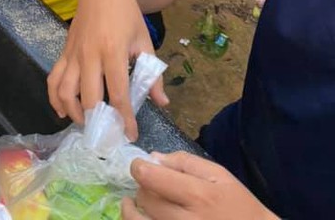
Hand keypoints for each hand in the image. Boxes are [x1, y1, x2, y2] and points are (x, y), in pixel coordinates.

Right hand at [47, 0, 167, 139]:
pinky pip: (53, 78)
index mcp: (113, 51)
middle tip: (108, 134)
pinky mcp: (64, 51)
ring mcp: (73, 53)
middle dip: (98, 121)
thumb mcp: (145, 42)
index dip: (124, 118)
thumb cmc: (127, 15)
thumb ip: (153, 74)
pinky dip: (54, 97)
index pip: (117, 93)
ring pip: (64, 90)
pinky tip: (61, 110)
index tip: (130, 135)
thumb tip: (162, 102)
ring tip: (86, 123)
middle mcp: (89, 54)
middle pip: (88, 97)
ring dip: (73, 112)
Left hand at [122, 152, 278, 219]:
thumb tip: (153, 158)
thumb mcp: (219, 175)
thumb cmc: (239, 206)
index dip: (138, 167)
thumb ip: (186, 162)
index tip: (139, 165)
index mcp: (198, 195)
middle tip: (148, 185)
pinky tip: (141, 218)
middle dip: (142, 188)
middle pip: (145, 199)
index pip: (151, 178)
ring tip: (132, 203)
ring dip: (132, 210)